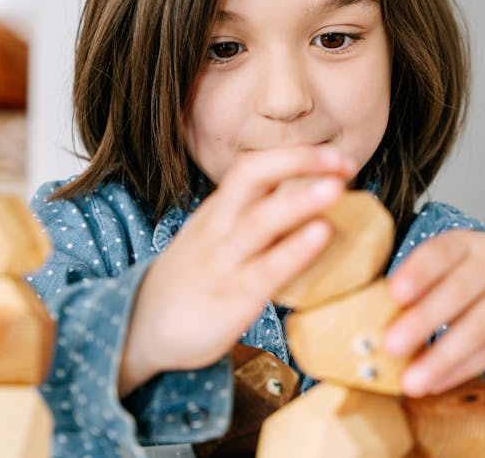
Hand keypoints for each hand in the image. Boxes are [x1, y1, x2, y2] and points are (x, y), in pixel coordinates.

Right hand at [118, 145, 356, 395]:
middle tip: (343, 160)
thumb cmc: (193, 282)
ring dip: (300, 200)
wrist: (140, 328)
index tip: (335, 156)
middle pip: (252, 177)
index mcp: (217, 211)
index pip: (252, 167)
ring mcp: (223, 261)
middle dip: (299, 161)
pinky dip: (296, 249)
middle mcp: (218, 227)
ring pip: (260, 219)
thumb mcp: (215, 241)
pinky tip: (322, 234)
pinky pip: (266, 268)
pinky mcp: (231, 297)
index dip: (294, 156)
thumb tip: (307, 203)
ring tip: (337, 187)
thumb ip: (252, 222)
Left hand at [382, 230, 484, 396]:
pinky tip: (436, 382)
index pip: (442, 252)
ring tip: (411, 381)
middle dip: (423, 320)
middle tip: (391, 345)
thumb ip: (427, 280)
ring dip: (442, 357)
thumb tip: (374, 315)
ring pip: (479, 327)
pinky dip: (462, 370)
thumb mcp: (462, 260)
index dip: (418, 271)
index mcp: (468, 243)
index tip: (394, 292)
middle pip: (458, 291)